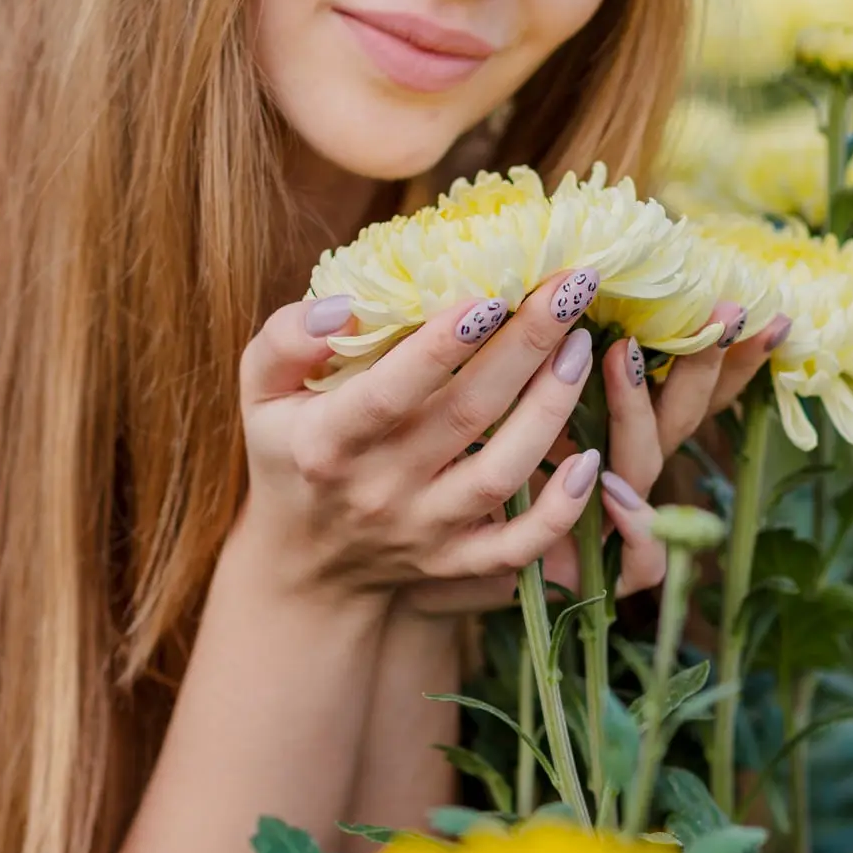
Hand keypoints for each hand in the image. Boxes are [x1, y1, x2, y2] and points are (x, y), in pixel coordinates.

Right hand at [228, 269, 606, 597]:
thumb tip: (345, 306)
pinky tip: (591, 460)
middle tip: (572, 287)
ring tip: (581, 347)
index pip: (388, 391)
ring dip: (550, 409)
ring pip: (501, 474)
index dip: (439, 345)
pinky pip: (518, 548)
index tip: (489, 293)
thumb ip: (286, 339)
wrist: (305, 565)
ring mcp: (424, 532)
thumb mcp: (261, 390)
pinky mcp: (458, 563)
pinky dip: (559, 511)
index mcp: (327, 442)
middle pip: (465, 416)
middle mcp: (379, 490)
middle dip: (525, 346)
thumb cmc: (290, 451)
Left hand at [406, 304, 791, 613]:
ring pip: (647, 470)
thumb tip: (540, 266)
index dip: (726, 353)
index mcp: (600, 427)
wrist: (403, 567)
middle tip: (718, 313)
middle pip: (680, 419)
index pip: (682, 386)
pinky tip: (602, 477)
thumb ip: (514, 342)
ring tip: (622, 354)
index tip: (757, 305)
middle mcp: (613, 472)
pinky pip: (639, 561)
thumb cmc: (436, 466)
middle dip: (705, 364)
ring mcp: (601, 524)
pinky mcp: (582, 575)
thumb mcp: (479, 394)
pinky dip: (637, 526)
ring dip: (639, 411)